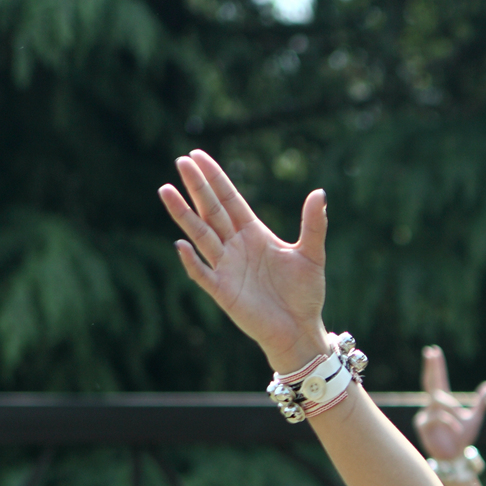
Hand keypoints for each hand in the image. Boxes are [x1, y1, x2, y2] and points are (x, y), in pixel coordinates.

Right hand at [157, 151, 329, 372]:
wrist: (301, 329)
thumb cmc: (305, 293)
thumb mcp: (312, 255)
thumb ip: (313, 225)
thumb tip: (319, 192)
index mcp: (254, 234)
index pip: (229, 200)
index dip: (215, 179)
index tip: (197, 155)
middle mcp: (235, 246)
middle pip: (212, 211)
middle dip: (198, 187)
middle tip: (182, 162)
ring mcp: (226, 267)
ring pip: (201, 235)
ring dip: (184, 215)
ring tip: (166, 190)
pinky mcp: (223, 291)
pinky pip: (202, 273)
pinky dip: (192, 261)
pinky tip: (181, 245)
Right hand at [413, 346, 485, 460]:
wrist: (456, 457)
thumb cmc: (462, 438)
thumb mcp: (475, 418)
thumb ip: (481, 402)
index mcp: (444, 403)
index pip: (439, 379)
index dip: (437, 366)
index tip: (433, 351)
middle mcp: (432, 406)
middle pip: (430, 382)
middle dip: (432, 367)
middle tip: (430, 351)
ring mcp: (425, 414)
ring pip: (438, 400)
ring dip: (453, 408)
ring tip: (460, 423)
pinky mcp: (422, 425)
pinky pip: (438, 416)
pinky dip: (450, 421)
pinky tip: (456, 430)